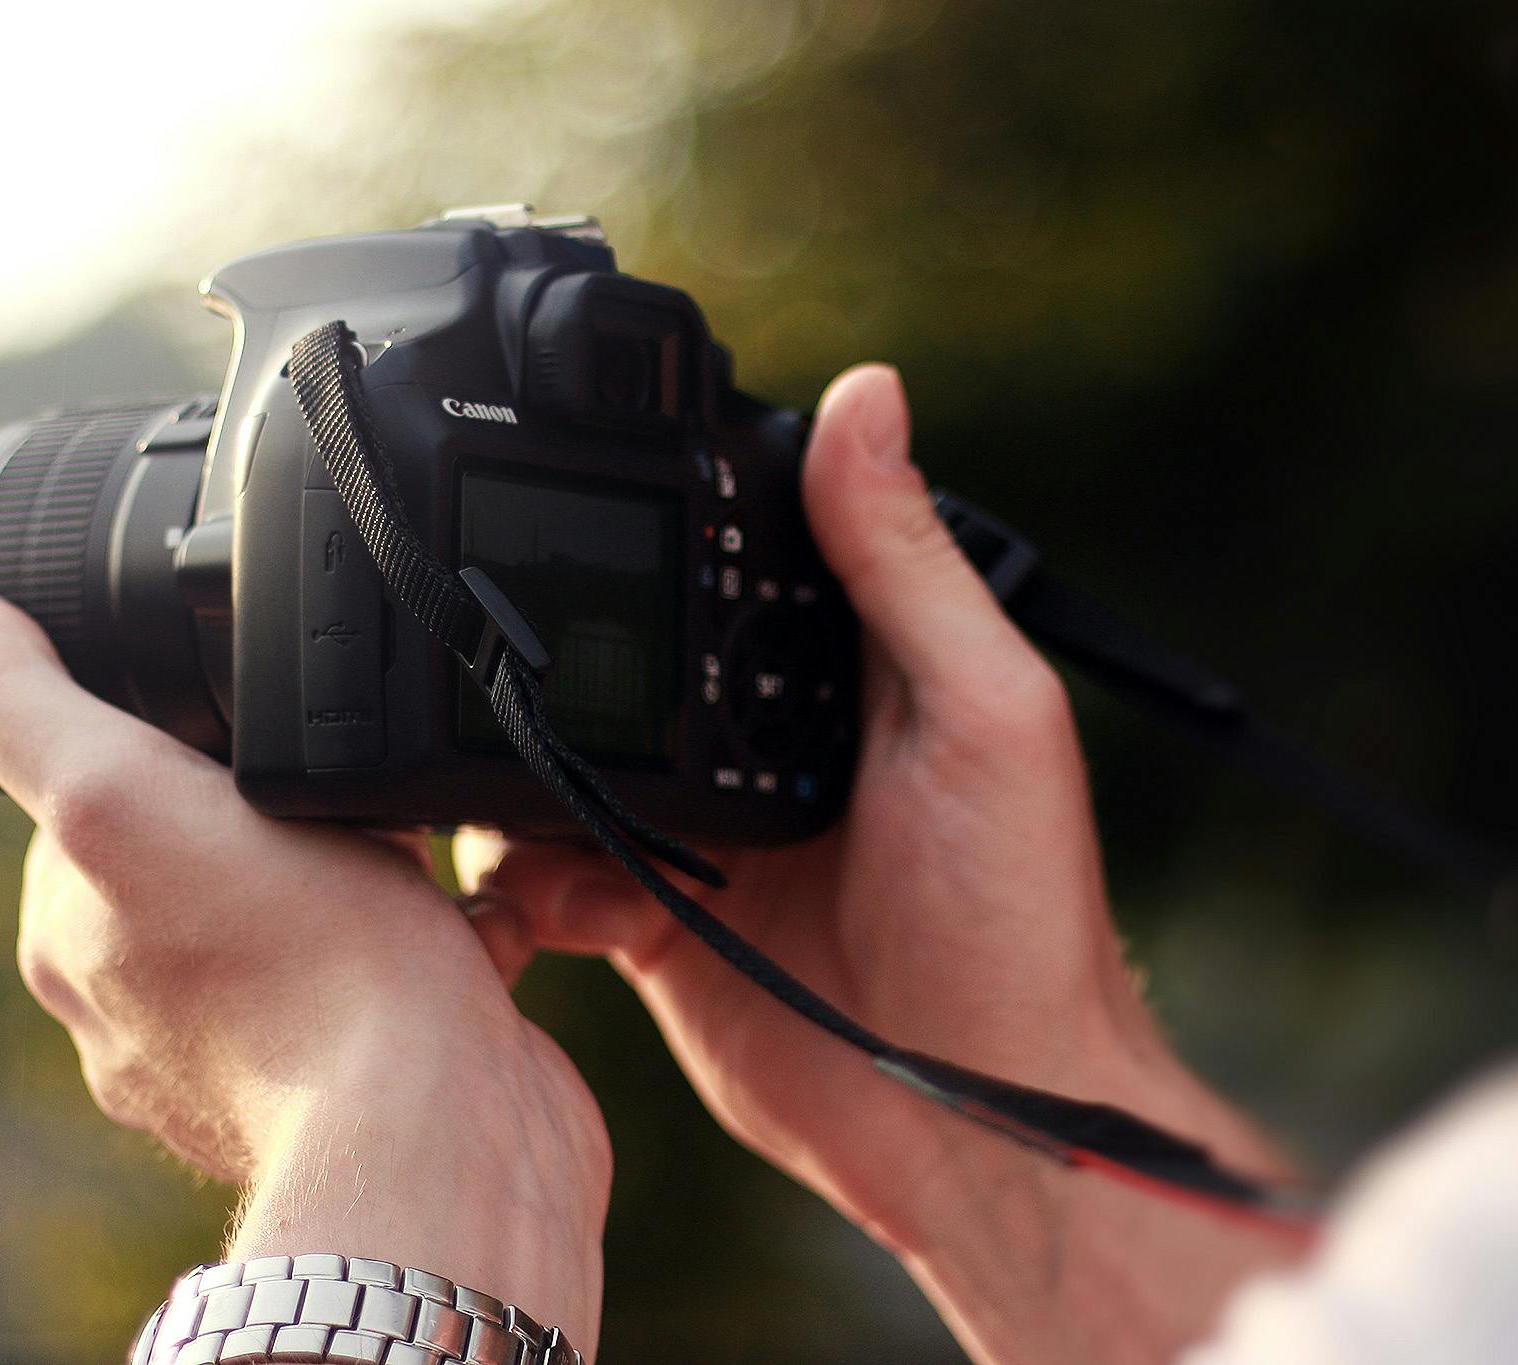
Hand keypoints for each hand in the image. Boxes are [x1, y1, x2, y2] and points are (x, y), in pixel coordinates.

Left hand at [0, 582, 608, 1353]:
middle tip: (345, 784)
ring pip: (312, 907)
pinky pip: (395, 971)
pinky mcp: (366, 1081)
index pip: (97, 789)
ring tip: (423, 852)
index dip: (173, 735)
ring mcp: (258, 1056)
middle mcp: (145, 1010)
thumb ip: (18, 705)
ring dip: (373, 867)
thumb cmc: (306, 966)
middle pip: (213, 840)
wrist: (444, 1132)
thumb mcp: (127, 795)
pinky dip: (436, 936)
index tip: (247, 727)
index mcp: (74, 938)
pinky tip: (471, 924)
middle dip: (285, 801)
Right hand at [458, 366, 1299, 1363]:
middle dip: (565, 643)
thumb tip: (870, 393)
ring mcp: (705, 830)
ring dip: (525, 762)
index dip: (675, 511)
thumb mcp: (983, 712)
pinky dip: (525, 874)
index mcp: (851, 664)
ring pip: (569, 757)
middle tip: (498, 639)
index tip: (582, 473)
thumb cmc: (1019, 916)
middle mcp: (768, 735)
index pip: (746, 552)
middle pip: (633, 648)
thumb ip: (907, 564)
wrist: (976, 1124)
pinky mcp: (655, 925)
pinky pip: (551, 873)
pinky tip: (546, 889)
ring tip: (503, 773)